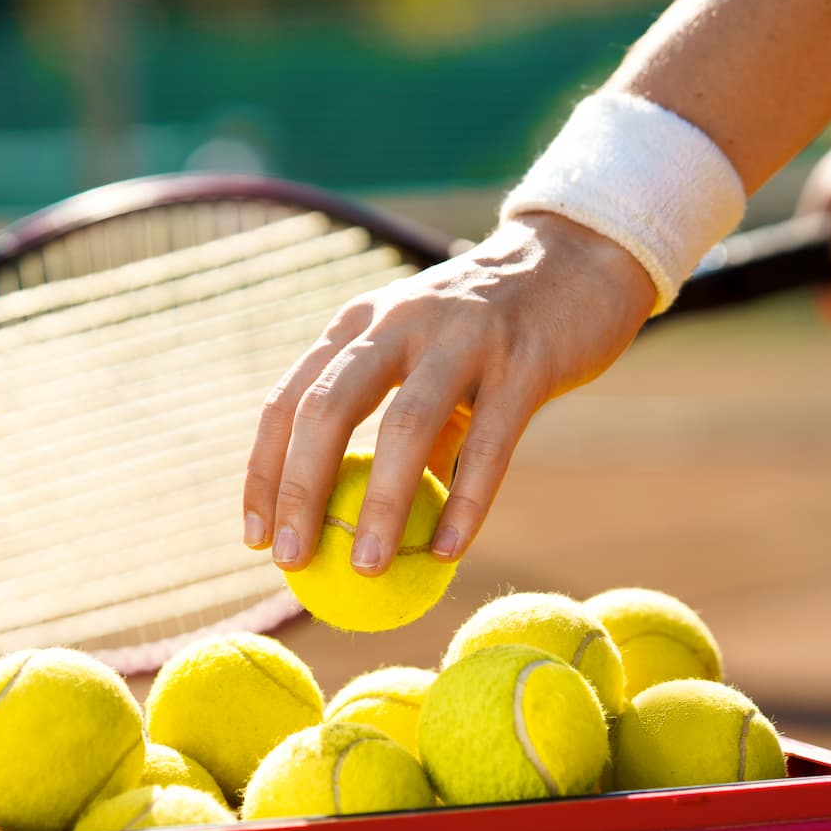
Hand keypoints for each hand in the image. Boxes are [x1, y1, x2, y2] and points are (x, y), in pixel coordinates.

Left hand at [242, 212, 656, 575]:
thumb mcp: (423, 363)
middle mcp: (399, 321)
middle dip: (299, 488)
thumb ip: (392, 430)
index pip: (289, 400)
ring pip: (405, 425)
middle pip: (328, 408)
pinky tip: (449, 553)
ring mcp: (463, 337)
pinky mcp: (524, 361)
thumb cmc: (487, 332)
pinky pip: (488, 444)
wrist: (578, 262)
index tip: (252, 539)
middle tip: (290, 559)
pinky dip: (466, 503)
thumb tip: (354, 526)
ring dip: (381, 505)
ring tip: (368, 569)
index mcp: (361, 323)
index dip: (263, 472)